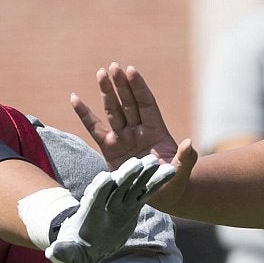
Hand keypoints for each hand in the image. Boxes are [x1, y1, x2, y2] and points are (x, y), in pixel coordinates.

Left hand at [47, 155, 175, 262]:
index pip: (94, 198)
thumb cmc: (76, 248)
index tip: (106, 178)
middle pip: (116, 187)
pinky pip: (145, 193)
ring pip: (132, 186)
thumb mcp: (69, 253)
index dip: (99, 189)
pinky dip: (156, 183)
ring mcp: (120, 203)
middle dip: (124, 176)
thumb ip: (63, 252)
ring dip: (142, 174)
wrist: (86, 243)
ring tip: (154, 161)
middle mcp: (106, 204)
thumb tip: (51, 253)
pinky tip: (170, 171)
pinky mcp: (132, 206)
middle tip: (136, 163)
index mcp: (90, 212)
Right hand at [72, 63, 193, 209]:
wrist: (159, 195)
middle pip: (128, 102)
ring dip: (106, 92)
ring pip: (113, 110)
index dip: (139, 87)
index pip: (146, 103)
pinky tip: (74, 98)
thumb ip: (186, 159)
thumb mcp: (182, 172)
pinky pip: (94, 128)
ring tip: (100, 72)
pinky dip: (84, 114)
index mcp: (156, 131)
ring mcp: (123, 137)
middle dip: (121, 84)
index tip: (131, 71)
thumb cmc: (172, 182)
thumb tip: (189, 143)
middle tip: (113, 66)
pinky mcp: (109, 148)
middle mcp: (138, 130)